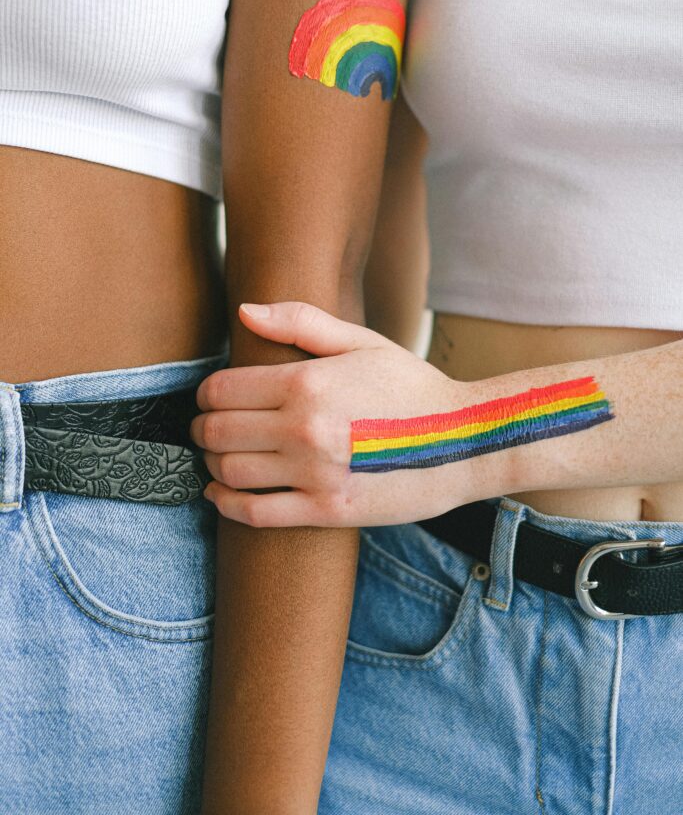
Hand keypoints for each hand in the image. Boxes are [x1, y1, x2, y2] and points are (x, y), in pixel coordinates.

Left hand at [189, 302, 479, 527]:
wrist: (464, 442)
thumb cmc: (412, 387)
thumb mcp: (363, 342)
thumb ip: (301, 322)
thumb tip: (244, 310)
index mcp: (307, 382)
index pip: (222, 390)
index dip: (204, 394)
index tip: (209, 397)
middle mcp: (304, 428)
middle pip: (218, 431)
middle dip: (202, 428)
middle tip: (207, 427)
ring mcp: (314, 473)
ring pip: (229, 473)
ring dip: (211, 465)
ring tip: (217, 457)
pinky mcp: (327, 510)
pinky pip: (256, 514)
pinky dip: (226, 505)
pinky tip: (220, 495)